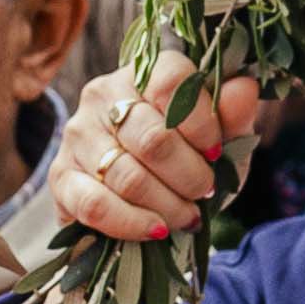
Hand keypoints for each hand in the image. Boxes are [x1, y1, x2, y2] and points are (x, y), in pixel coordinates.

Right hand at [44, 49, 264, 250]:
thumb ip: (232, 115)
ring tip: (186, 215)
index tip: (217, 152)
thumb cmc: (187, 160)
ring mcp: (77, 135)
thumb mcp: (220, 139)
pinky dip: (132, 223)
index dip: (201, 121)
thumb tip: (244, 87)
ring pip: (127, 176)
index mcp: (143, 73)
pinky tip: (156, 230)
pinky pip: (95, 205)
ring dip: (167, 205)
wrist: (145, 200)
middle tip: (204, 191)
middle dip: (189, 175)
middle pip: (152, 138)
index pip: (171, 81)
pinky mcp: (60, 176)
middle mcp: (101, 94)